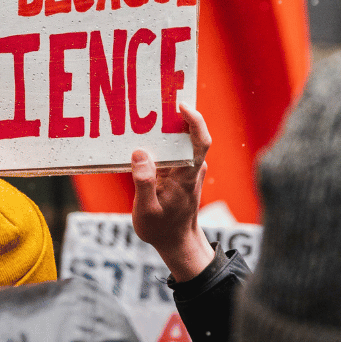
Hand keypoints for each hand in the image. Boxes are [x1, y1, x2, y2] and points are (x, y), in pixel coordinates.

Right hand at [131, 104, 213, 281]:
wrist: (176, 243)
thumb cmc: (161, 229)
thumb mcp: (146, 211)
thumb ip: (144, 183)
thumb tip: (140, 153)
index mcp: (187, 176)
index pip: (200, 142)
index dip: (195, 121)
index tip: (181, 105)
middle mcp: (191, 168)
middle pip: (188, 134)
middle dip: (173, 115)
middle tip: (153, 98)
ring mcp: (186, 169)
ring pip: (179, 141)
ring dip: (164, 126)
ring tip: (143, 112)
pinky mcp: (178, 171)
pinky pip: (171, 149)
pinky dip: (159, 140)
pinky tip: (141, 134)